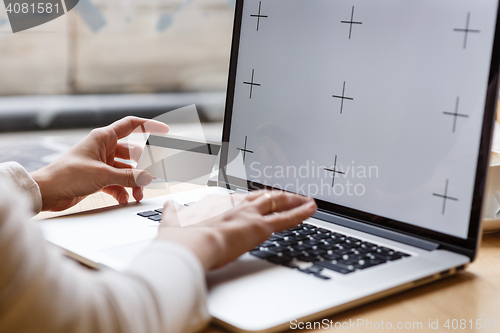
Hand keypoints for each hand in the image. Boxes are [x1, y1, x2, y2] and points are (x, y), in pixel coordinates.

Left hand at [31, 116, 168, 210]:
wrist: (47, 192)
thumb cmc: (67, 175)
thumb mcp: (102, 175)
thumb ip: (128, 177)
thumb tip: (148, 178)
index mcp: (103, 138)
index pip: (131, 125)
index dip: (149, 125)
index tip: (164, 130)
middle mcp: (104, 148)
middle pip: (133, 153)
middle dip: (143, 166)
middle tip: (154, 175)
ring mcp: (101, 163)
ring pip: (126, 171)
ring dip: (133, 183)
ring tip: (137, 194)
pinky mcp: (98, 178)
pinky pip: (117, 182)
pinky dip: (122, 191)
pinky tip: (124, 199)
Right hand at [156, 190, 316, 270]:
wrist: (190, 246)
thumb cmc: (180, 238)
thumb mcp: (172, 223)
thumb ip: (172, 213)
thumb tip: (169, 205)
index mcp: (217, 204)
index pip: (239, 199)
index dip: (250, 198)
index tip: (255, 197)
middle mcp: (235, 205)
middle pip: (261, 196)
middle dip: (275, 194)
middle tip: (286, 193)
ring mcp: (249, 215)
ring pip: (276, 202)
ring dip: (292, 199)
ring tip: (304, 198)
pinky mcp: (260, 228)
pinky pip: (286, 218)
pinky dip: (301, 212)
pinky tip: (312, 208)